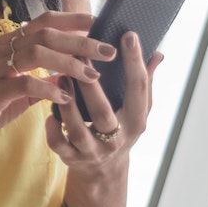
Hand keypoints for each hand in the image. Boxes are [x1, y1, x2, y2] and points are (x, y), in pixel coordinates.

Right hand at [0, 11, 114, 153]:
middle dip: (80, 41)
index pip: (44, 21)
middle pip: (46, 34)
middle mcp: (0, 51)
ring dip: (68, 63)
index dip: (73, 20)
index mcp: (8, 46)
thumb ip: (43, 81)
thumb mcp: (20, 92)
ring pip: (36, 53)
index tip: (101, 24)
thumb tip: (70, 76)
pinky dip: (47, 89)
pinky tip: (64, 98)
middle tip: (108, 51)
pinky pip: (23, 84)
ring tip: (91, 75)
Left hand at [45, 31, 163, 169]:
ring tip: (61, 77)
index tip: (129, 35)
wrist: (104, 171)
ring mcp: (93, 151)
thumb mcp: (137, 110)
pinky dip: (52, 127)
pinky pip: (58, 144)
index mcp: (136, 121)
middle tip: (79, 54)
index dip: (135, 62)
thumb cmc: (121, 128)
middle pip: (102, 112)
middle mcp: (117, 139)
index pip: (139, 89)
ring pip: (77, 129)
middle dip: (90, 85)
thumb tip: (158, 53)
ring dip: (67, 103)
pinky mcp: (72, 158)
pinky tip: (49, 109)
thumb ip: (145, 82)